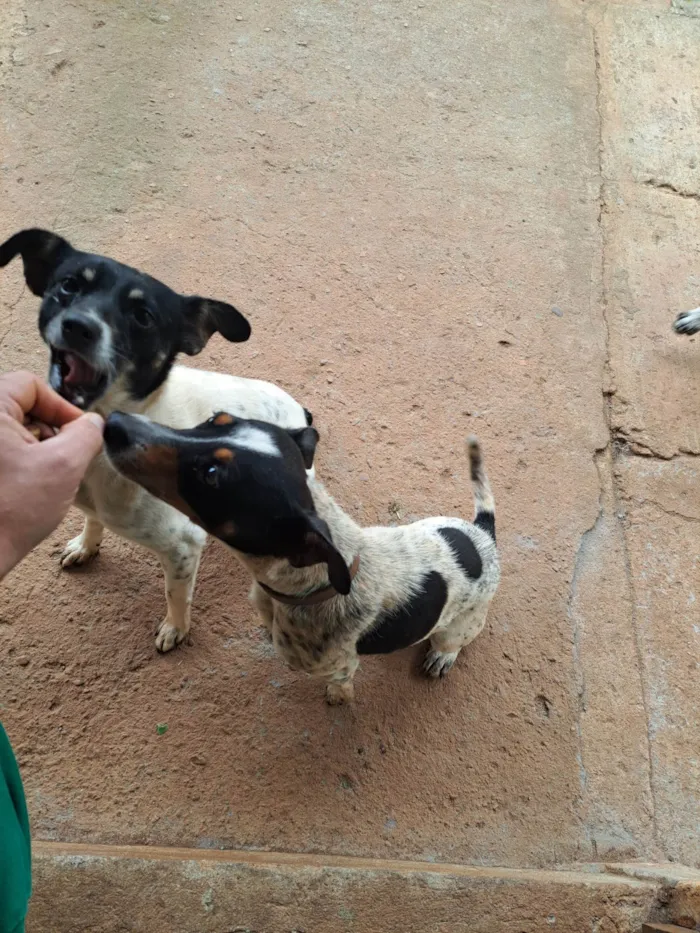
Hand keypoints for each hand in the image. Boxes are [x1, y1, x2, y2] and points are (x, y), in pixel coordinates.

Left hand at [0, 371, 103, 578]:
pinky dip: (17, 462)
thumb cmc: (12, 510)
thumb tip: (93, 423)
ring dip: (34, 448)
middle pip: (19, 406)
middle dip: (48, 429)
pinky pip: (0, 451)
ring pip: (10, 430)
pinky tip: (27, 487)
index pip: (30, 385)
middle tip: (65, 457)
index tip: (79, 433)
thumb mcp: (65, 465)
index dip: (61, 408)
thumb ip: (87, 434)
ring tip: (46, 476)